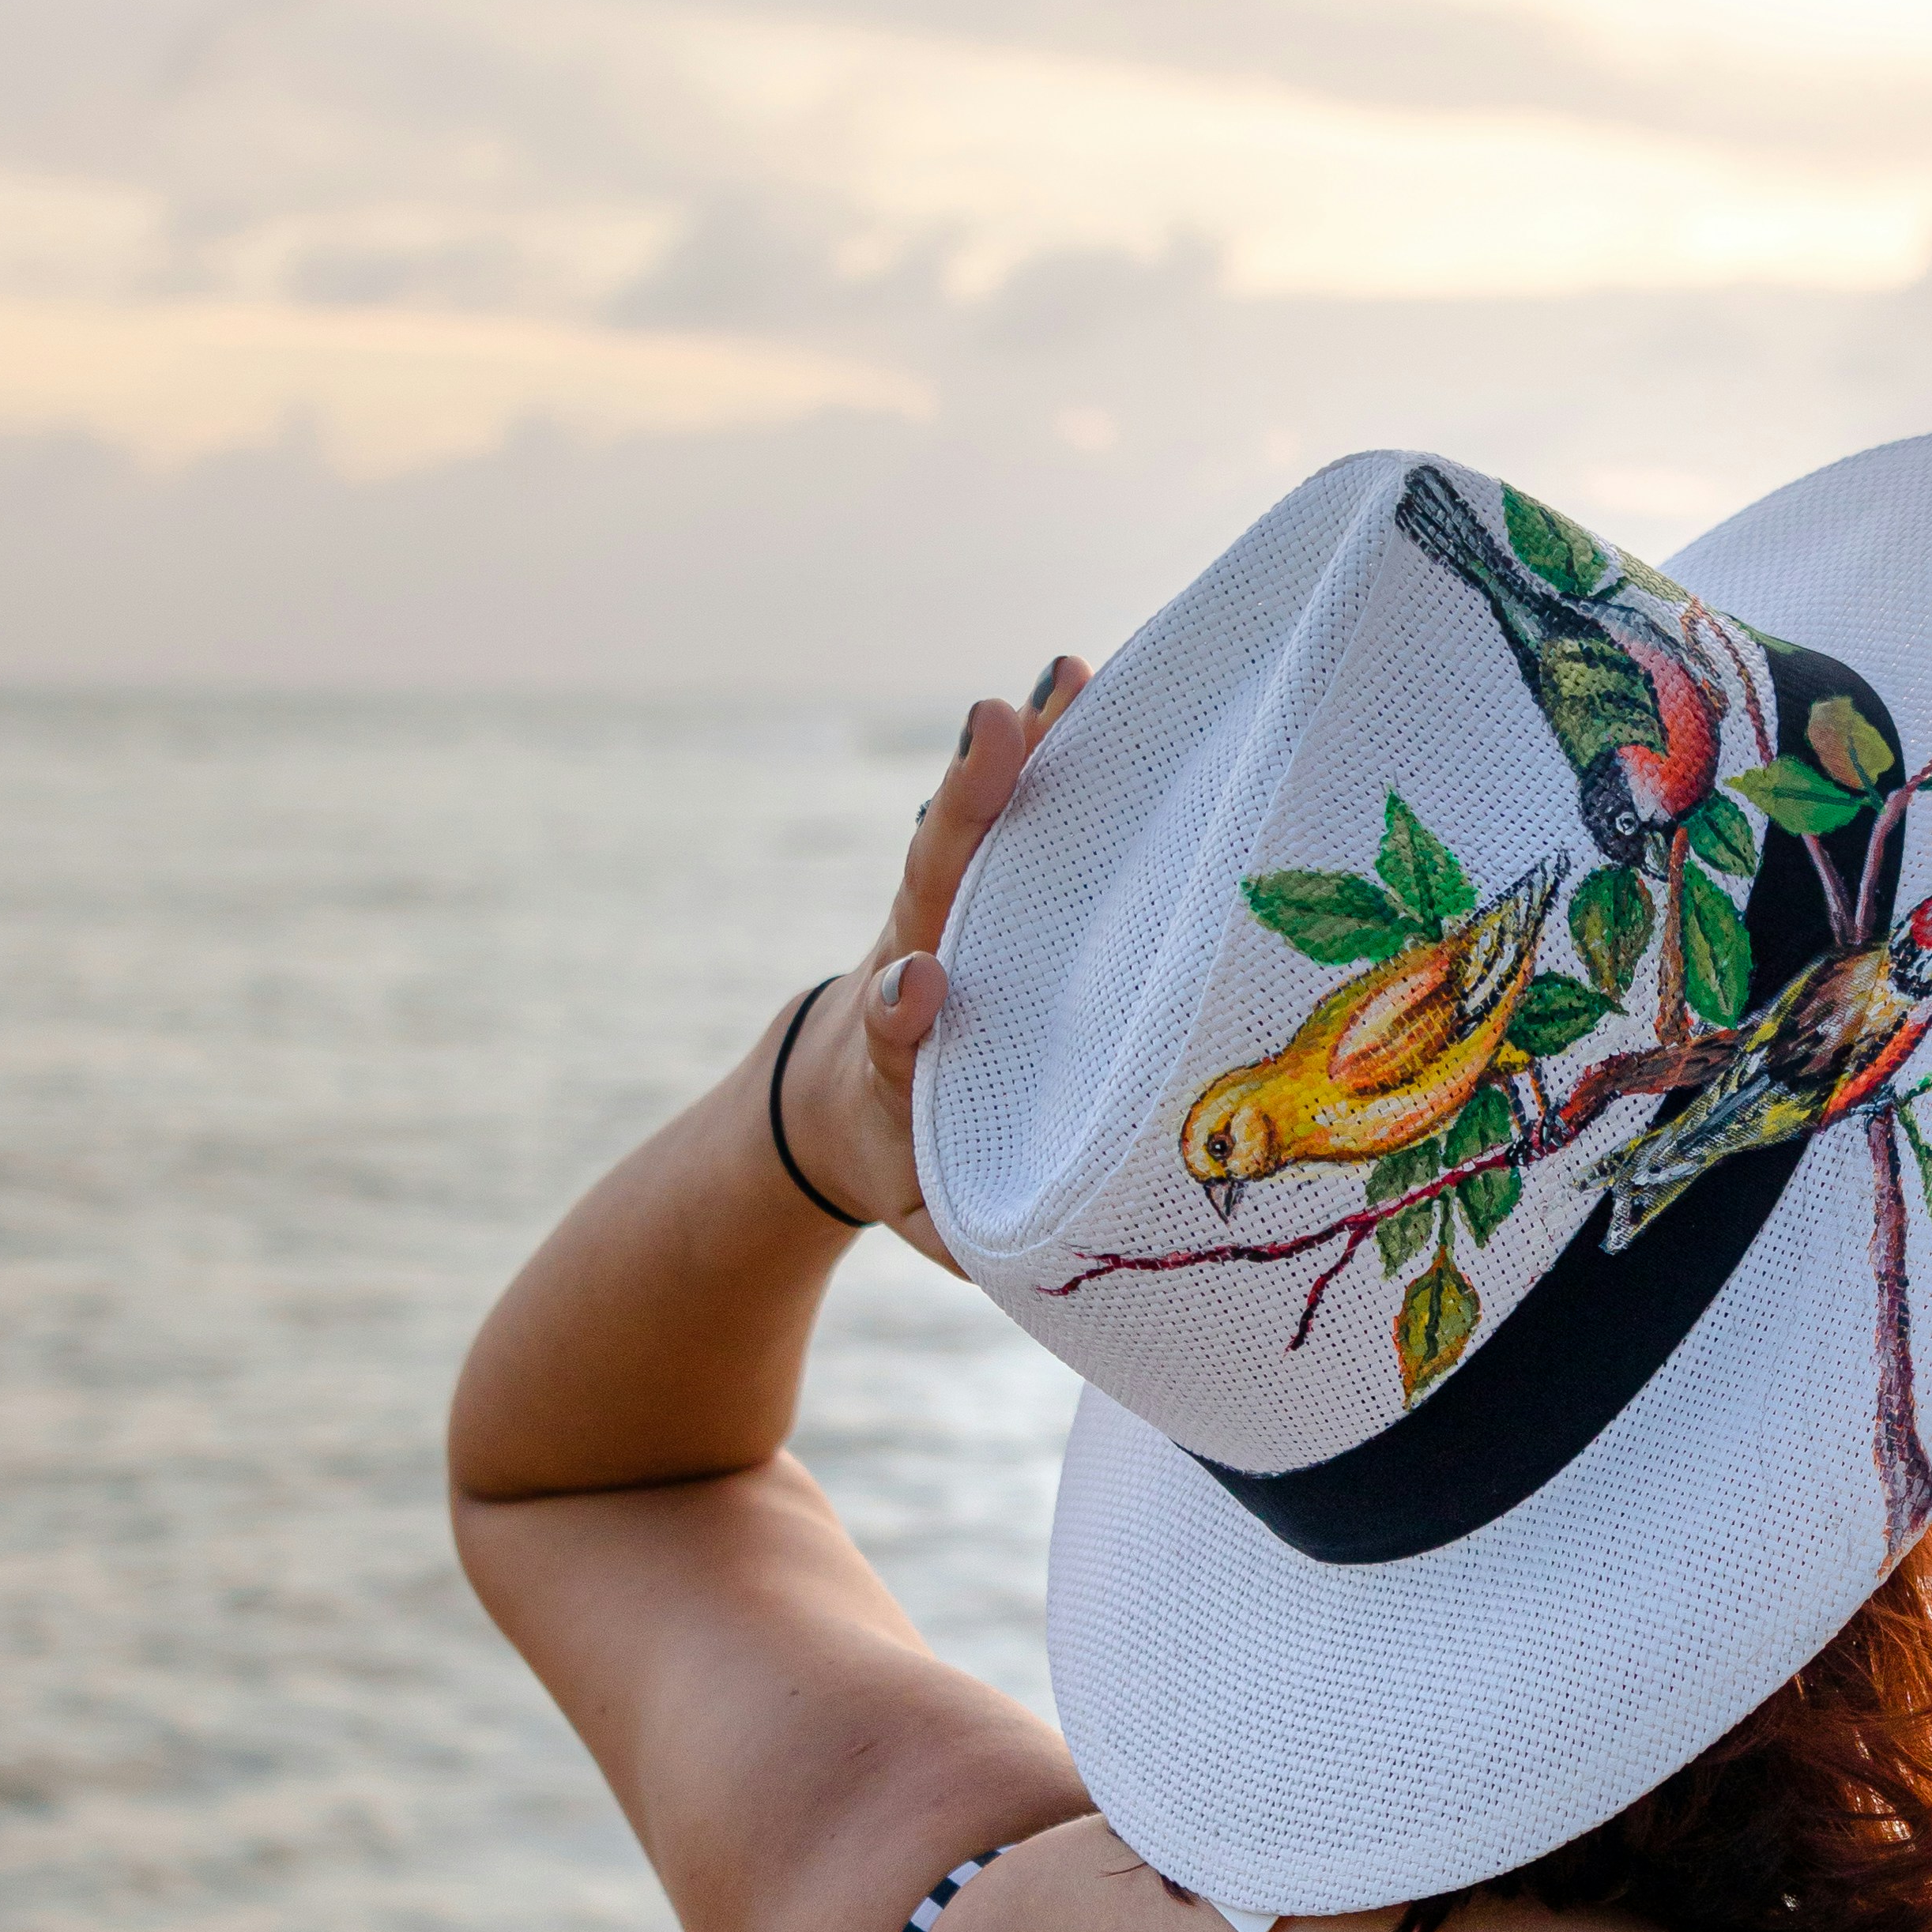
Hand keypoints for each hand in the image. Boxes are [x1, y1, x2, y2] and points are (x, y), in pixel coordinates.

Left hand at [776, 657, 1090, 1265]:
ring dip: (1022, 753)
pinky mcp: (984, 890)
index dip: (908, 1014)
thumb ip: (976, 1231)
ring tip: (1066, 677)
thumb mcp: (933, 1217)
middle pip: (935, 882)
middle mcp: (916, 965)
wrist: (840, 1111)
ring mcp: (950, 917)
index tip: (921, 988)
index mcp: (896, 1063)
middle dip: (966, 810)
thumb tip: (1059, 1254)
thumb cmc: (908, 1171)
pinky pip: (1023, 814)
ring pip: (978, 829)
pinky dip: (1053, 750)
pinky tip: (1091, 682)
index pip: (896, 1032)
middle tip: (995, 731)